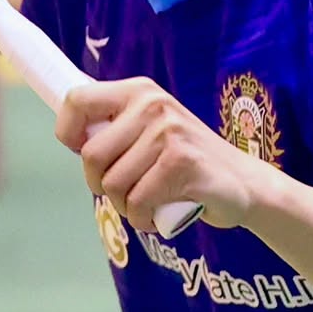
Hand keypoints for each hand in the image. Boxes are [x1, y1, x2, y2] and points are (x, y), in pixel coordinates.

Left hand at [56, 77, 263, 232]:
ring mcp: (169, 132)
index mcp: (139, 91)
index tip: (82, 152)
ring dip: (126, 207)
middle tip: (126, 191)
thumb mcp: (149, 130)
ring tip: (150, 202)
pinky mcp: (182, 163)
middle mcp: (152, 105)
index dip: (68, 133)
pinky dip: (144, 220)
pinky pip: (138, 203)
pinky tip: (162, 214)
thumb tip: (71, 137)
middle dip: (101, 185)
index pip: (77, 100)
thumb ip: (115, 129)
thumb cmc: (185, 162)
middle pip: (91, 156)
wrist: (244, 183)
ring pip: (113, 186)